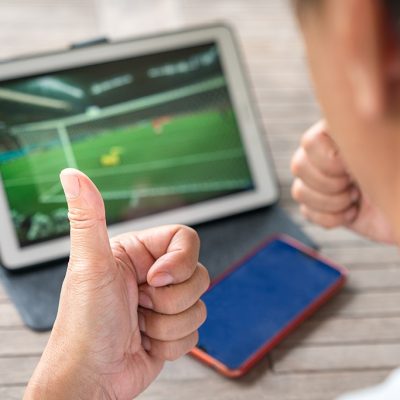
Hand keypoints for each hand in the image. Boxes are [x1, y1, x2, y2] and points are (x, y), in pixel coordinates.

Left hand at [25, 169, 208, 399]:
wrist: (90, 381)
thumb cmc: (85, 326)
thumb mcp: (89, 267)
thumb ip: (88, 218)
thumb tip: (72, 175)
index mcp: (138, 253)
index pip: (186, 239)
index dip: (179, 262)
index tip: (155, 279)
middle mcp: (153, 275)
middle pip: (198, 274)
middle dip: (170, 300)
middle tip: (139, 305)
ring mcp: (164, 304)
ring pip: (199, 305)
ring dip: (168, 324)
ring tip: (139, 326)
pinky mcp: (172, 329)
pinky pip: (196, 332)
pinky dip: (170, 344)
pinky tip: (145, 343)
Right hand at [290, 120, 394, 243]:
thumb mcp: (390, 152)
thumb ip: (363, 135)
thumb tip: (343, 128)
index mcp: (344, 134)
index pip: (310, 142)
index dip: (328, 161)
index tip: (353, 168)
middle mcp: (329, 154)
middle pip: (298, 165)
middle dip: (329, 184)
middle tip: (357, 185)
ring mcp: (324, 181)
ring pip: (299, 190)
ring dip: (330, 202)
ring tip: (355, 200)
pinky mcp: (324, 206)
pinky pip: (306, 212)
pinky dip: (329, 218)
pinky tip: (351, 213)